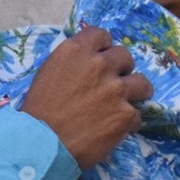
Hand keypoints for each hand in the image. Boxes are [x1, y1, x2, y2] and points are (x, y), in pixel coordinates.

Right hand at [19, 27, 150, 169]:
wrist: (41, 144)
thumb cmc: (37, 112)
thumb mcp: (48, 74)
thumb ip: (71, 64)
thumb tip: (86, 65)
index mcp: (75, 51)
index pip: (101, 35)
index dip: (103, 47)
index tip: (102, 58)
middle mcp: (99, 64)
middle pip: (125, 56)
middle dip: (121, 69)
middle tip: (112, 83)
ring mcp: (115, 89)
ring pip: (142, 83)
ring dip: (136, 92)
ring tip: (127, 103)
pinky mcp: (125, 114)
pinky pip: (136, 115)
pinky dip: (127, 123)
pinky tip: (115, 130)